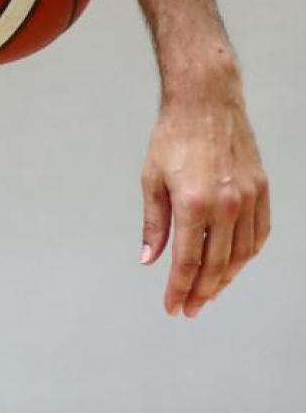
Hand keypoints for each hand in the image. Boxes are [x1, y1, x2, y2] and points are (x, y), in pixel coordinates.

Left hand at [140, 68, 270, 317]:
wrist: (207, 103)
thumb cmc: (173, 139)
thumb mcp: (151, 181)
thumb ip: (154, 225)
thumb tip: (149, 259)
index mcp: (194, 205)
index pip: (188, 262)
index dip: (179, 289)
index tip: (172, 307)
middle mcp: (227, 205)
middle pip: (217, 265)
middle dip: (201, 292)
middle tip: (189, 309)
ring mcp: (249, 198)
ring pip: (242, 254)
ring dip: (226, 279)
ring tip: (208, 293)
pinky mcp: (262, 190)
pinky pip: (259, 234)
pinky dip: (247, 255)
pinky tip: (234, 265)